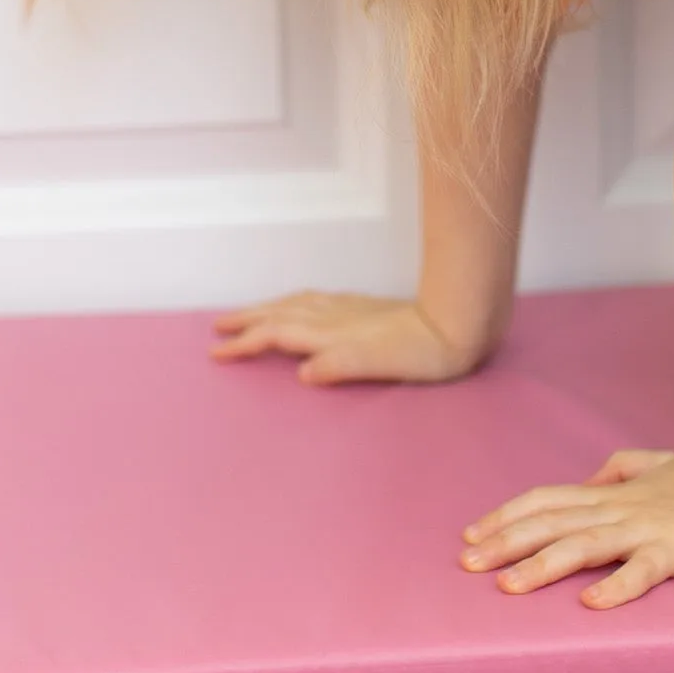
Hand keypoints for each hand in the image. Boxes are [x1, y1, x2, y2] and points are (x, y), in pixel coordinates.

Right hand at [210, 292, 489, 385]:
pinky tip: (302, 305)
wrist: (456, 324)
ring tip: (249, 314)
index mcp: (331, 333)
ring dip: (269, 307)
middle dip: (248, 319)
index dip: (246, 343)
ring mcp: (351, 308)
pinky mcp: (366, 307)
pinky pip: (317, 299)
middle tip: (218, 326)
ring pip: (298, 302)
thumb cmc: (420, 353)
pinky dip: (296, 302)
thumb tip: (304, 372)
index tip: (217, 353)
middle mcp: (335, 316)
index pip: (277, 334)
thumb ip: (339, 367)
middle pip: (281, 312)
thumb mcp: (378, 365)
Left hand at [461, 451, 673, 607]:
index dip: (507, 516)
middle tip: (467, 564)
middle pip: (552, 523)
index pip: (547, 500)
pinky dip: (616, 587)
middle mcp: (620, 510)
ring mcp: (646, 530)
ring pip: (585, 546)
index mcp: (613, 493)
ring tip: (509, 586)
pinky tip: (591, 604)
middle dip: (506, 543)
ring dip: (543, 565)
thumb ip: (623, 466)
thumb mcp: (660, 464)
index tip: (470, 535)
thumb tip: (594, 475)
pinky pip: (642, 571)